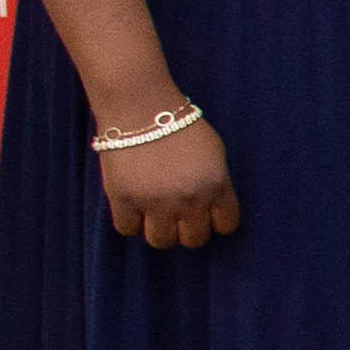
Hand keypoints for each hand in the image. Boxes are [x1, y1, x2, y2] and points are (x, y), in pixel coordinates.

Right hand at [95, 98, 237, 249]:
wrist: (140, 108)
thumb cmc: (179, 125)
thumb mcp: (215, 153)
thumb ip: (217, 183)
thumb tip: (213, 209)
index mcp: (216, 186)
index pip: (226, 226)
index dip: (215, 221)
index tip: (205, 214)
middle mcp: (189, 200)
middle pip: (193, 240)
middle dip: (187, 229)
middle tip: (177, 215)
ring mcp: (155, 202)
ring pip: (161, 241)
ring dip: (159, 230)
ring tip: (154, 214)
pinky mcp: (123, 200)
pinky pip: (127, 229)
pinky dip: (130, 222)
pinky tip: (132, 208)